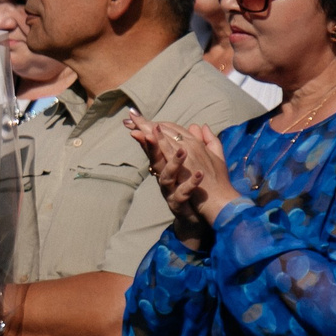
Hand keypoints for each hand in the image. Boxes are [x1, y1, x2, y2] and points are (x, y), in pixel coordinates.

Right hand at [126, 115, 235, 247]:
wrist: (197, 218)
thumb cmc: (191, 189)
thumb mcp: (190, 164)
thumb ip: (192, 143)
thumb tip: (194, 124)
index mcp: (166, 166)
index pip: (155, 145)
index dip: (146, 131)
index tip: (136, 117)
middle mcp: (164, 177)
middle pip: (155, 158)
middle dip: (151, 143)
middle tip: (151, 129)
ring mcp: (170, 190)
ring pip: (167, 175)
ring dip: (174, 163)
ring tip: (183, 151)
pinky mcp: (179, 204)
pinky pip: (184, 193)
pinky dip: (191, 184)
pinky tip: (200, 174)